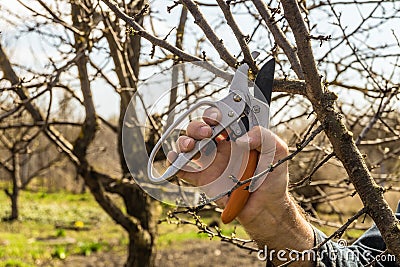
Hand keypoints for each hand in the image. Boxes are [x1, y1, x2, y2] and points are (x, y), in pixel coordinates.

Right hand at [168, 107, 289, 226]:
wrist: (266, 208)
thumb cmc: (273, 179)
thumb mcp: (277, 152)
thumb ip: (265, 137)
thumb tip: (242, 138)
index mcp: (236, 136)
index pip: (219, 118)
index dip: (214, 114)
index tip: (216, 117)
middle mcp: (220, 147)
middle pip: (199, 129)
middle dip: (197, 126)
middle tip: (206, 132)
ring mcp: (209, 162)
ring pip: (187, 145)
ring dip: (184, 141)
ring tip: (191, 146)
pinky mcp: (202, 179)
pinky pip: (183, 169)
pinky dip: (174, 163)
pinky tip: (176, 159)